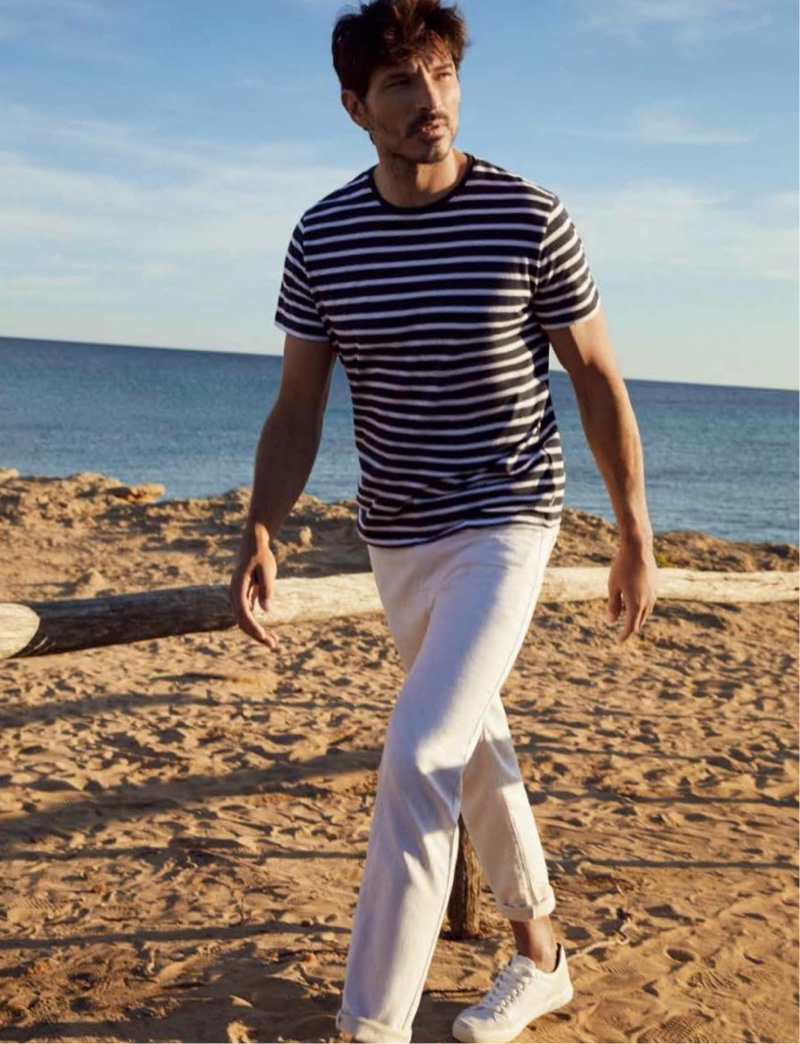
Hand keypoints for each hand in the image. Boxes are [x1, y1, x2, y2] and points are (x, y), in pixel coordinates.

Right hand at [229, 521, 278, 647]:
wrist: (254, 544)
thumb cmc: (261, 555)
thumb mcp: (268, 569)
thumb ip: (267, 589)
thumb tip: (266, 610)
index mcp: (237, 587)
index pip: (243, 613)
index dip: (254, 627)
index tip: (265, 637)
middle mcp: (233, 594)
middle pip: (242, 621)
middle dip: (256, 634)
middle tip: (273, 645)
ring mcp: (237, 597)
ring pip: (244, 621)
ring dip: (256, 633)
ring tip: (274, 643)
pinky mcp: (243, 598)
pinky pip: (247, 616)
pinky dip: (256, 626)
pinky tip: (268, 634)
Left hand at [607, 539, 657, 642]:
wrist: (638, 548)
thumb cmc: (621, 567)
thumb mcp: (613, 586)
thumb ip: (613, 605)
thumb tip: (611, 622)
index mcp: (635, 604)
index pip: (631, 627)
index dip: (624, 635)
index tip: (619, 640)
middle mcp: (647, 602)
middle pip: (639, 621)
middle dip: (631, 627)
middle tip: (623, 631)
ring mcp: (654, 594)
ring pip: (646, 612)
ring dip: (637, 617)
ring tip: (629, 617)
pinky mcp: (657, 586)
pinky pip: (650, 602)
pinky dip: (643, 607)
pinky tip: (637, 602)